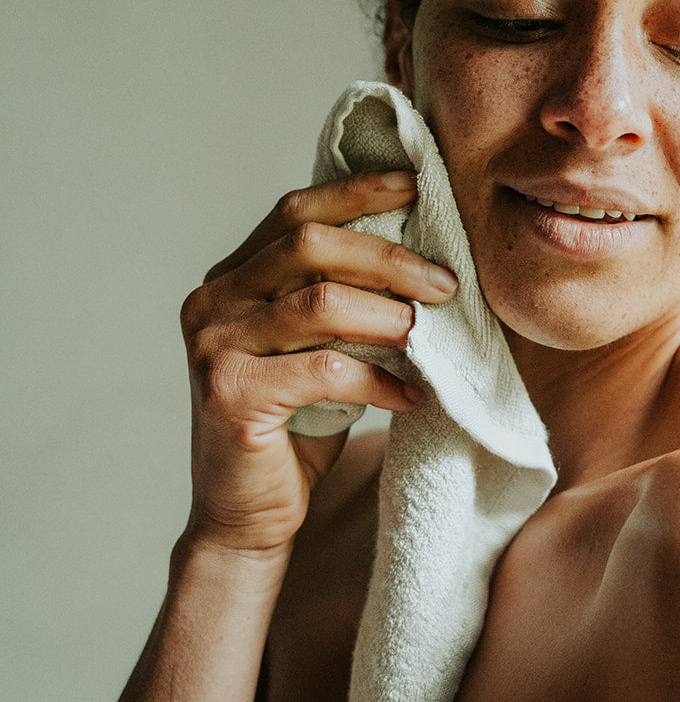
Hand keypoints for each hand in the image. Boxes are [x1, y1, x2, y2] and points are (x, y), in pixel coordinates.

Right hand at [178, 172, 456, 556]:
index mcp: (231, 278)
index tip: (414, 185)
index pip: (295, 212)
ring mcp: (214, 346)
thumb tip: (419, 253)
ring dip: (389, 316)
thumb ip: (338, 297)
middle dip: (388, 257)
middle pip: (309, 244)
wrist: (248, 516)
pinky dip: (378, 379)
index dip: (356, 192)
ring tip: (430, 335)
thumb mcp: (316, 347)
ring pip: (319, 303)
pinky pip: (324, 370)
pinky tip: (410, 395)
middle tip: (444, 284)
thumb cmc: (295, 425)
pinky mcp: (229, 394)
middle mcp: (212, 302)